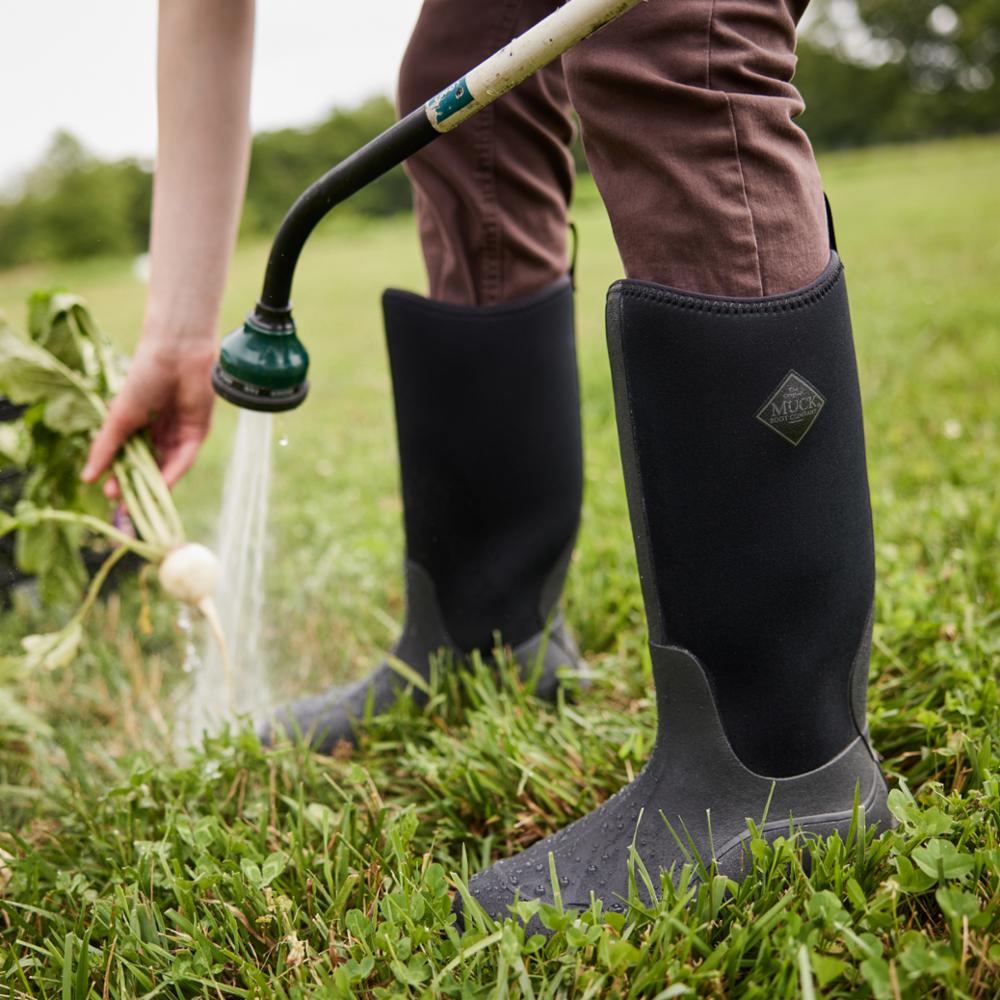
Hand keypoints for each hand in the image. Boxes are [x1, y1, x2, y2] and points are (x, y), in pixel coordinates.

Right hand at [82, 337, 216, 496]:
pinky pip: (184, 458)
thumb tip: (87, 478)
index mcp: (138, 426)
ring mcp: (179, 434)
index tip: (109, 495)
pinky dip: (173, 473)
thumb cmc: (143, 379)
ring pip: (166, 466)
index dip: (120, 478)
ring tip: (140, 503)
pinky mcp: (198, 432)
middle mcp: (159, 433)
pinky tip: (162, 487)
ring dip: (154, 486)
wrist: (175, 355)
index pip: (128, 459)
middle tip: (124, 507)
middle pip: (148, 467)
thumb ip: (106, 448)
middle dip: (137, 487)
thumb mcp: (119, 418)